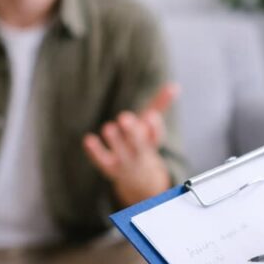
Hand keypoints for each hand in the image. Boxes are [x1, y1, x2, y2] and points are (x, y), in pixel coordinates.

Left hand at [82, 84, 177, 206]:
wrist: (137, 178)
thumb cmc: (143, 142)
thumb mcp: (151, 126)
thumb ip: (160, 105)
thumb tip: (174, 86)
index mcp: (151, 142)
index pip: (156, 136)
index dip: (154, 126)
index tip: (150, 116)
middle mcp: (140, 153)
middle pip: (138, 145)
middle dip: (132, 132)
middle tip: (124, 117)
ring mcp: (125, 162)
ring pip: (121, 153)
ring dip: (115, 141)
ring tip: (108, 128)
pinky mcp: (109, 167)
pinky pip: (101, 161)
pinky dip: (95, 151)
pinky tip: (88, 139)